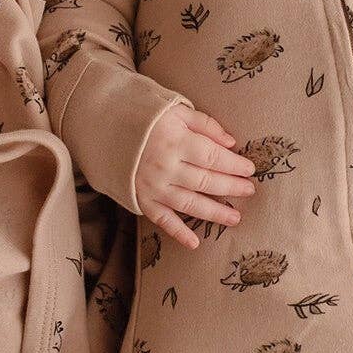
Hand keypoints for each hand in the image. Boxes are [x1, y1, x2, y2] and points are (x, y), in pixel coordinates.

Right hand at [136, 105, 256, 249]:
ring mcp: (153, 186)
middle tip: (249, 191)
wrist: (102, 123)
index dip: (235, 165)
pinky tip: (194, 243)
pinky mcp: (141, 199)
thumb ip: (205, 125)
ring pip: (190, 204)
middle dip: (231, 188)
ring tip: (235, 218)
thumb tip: (231, 143)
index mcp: (177, 141)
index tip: (250, 169)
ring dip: (214, 213)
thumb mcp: (176, 109)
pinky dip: (178, 232)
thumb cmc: (144, 114)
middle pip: (206, 182)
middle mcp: (166, 167)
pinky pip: (162, 219)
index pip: (214, 158)